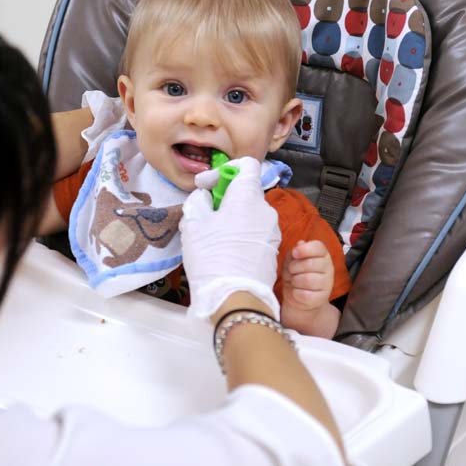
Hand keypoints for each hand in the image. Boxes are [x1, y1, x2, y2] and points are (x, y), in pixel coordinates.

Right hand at [180, 157, 281, 319]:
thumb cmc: (212, 258)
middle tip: (204, 213)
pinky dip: (239, 234)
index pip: (246, 165)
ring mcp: (272, 232)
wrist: (236, 299)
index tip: (206, 185)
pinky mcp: (272, 250)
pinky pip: (254, 232)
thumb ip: (198, 202)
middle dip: (224, 198)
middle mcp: (266, 210)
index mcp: (248, 197)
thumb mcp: (193, 224)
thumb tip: (204, 199)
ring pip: (249, 214)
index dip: (223, 170)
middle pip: (245, 192)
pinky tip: (224, 251)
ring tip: (211, 236)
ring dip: (231, 218)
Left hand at [280, 240, 339, 336]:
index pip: (319, 247)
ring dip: (295, 281)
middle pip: (310, 263)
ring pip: (307, 279)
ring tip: (294, 282)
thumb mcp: (292, 260)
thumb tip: (300, 244)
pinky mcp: (321, 298)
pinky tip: (297, 292)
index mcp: (322, 255)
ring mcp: (327, 284)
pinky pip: (305, 294)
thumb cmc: (296, 274)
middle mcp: (328, 268)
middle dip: (294, 267)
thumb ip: (296, 251)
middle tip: (292, 271)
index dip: (305, 249)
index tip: (295, 253)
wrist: (299, 298)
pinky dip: (296, 293)